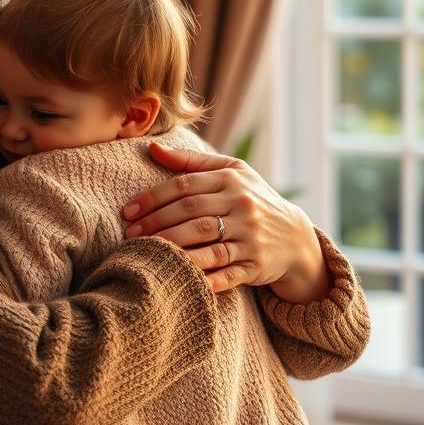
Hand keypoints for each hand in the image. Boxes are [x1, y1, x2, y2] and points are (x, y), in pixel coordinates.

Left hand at [123, 143, 330, 300]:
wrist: (295, 238)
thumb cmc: (252, 200)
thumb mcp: (230, 173)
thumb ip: (191, 162)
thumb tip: (151, 148)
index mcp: (232, 180)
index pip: (184, 186)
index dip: (152, 198)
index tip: (128, 211)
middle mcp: (243, 206)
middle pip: (191, 213)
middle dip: (155, 224)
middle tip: (129, 234)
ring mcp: (250, 237)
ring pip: (204, 242)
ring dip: (170, 248)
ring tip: (144, 252)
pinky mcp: (255, 265)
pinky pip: (223, 272)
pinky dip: (199, 275)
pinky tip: (176, 276)